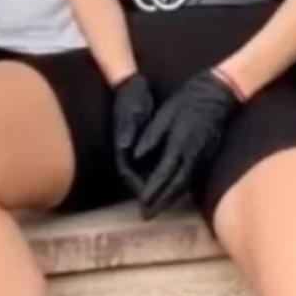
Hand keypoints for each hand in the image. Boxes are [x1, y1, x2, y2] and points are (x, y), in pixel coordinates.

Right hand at [112, 73, 156, 199]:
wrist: (130, 85)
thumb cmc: (131, 97)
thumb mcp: (130, 110)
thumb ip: (128, 129)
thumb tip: (124, 147)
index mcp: (124, 144)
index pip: (129, 174)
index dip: (140, 189)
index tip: (148, 200)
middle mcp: (127, 150)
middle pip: (136, 180)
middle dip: (147, 195)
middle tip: (156, 210)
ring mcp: (133, 149)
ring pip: (144, 174)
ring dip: (154, 188)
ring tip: (166, 201)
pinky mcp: (142, 145)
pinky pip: (151, 165)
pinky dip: (159, 175)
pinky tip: (172, 180)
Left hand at [133, 70, 241, 219]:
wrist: (216, 94)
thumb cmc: (186, 102)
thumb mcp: (164, 116)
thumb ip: (150, 137)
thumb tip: (135, 157)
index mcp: (179, 144)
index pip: (164, 175)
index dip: (152, 192)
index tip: (142, 205)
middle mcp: (193, 155)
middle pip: (176, 186)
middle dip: (161, 202)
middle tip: (147, 215)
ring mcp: (203, 157)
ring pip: (185, 184)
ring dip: (171, 199)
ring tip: (157, 208)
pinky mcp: (207, 156)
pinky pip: (192, 177)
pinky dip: (180, 188)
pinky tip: (173, 193)